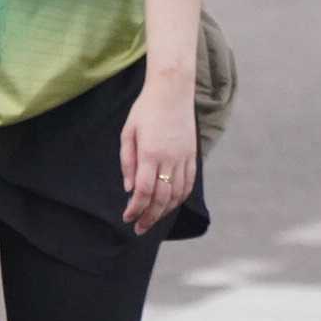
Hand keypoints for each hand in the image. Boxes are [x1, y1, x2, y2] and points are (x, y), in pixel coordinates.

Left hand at [120, 71, 199, 231]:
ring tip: (152, 220)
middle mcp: (169, 159)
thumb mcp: (128, 132)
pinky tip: (171, 205)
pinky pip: (188, 183)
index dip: (135, 208)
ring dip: (164, 211)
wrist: (172, 91)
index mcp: (150, 153)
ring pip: (177, 194)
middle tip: (139, 228)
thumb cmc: (145, 110)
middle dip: (149, 217)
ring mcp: (183, 158)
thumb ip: (127, 161)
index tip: (127, 218)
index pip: (143, 191)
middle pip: (161, 198)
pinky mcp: (193, 155)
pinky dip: (180, 198)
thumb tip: (128, 188)